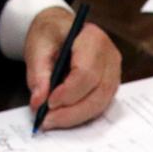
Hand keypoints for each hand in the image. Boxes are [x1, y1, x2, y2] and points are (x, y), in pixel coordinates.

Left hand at [25, 7, 121, 130]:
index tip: (48, 103)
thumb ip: (38, 75)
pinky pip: (100, 105)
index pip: (86, 73)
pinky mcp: (111, 85)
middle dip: (72, 111)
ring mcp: (115, 73)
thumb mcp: (37, 48)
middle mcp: (111, 57)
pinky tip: (64, 116)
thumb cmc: (52, 35)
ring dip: (76, 116)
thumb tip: (38, 102)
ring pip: (101, 103)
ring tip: (53, 120)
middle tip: (48, 121)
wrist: (62, 30)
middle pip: (98, 93)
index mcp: (93, 39)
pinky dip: (81, 114)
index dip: (68, 93)